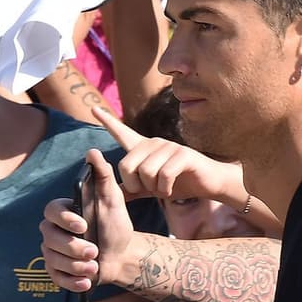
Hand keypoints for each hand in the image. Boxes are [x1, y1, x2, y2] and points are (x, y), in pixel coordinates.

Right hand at [39, 148, 134, 291]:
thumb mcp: (112, 200)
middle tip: (94, 251)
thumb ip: (103, 176)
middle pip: (50, 239)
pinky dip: (72, 282)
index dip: (64, 218)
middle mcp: (52, 231)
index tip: (83, 225)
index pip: (51, 210)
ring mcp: (52, 252)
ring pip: (53, 260)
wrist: (122, 254)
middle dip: (73, 248)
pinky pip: (56, 278)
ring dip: (76, 266)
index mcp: (62, 211)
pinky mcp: (56, 271)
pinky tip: (87, 282)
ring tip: (94, 266)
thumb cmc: (115, 224)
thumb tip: (92, 152)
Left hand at [92, 104, 245, 204]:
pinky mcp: (182, 155)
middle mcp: (154, 143)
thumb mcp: (150, 187)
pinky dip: (165, 188)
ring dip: (153, 188)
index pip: (122, 133)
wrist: (207, 184)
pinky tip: (171, 188)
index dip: (107, 122)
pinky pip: (163, 175)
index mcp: (143, 148)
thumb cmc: (179, 183)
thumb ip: (131, 189)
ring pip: (145, 172)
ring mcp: (168, 147)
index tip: (93, 109)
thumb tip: (109, 193)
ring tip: (163, 187)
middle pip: (126, 165)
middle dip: (135, 185)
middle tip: (148, 190)